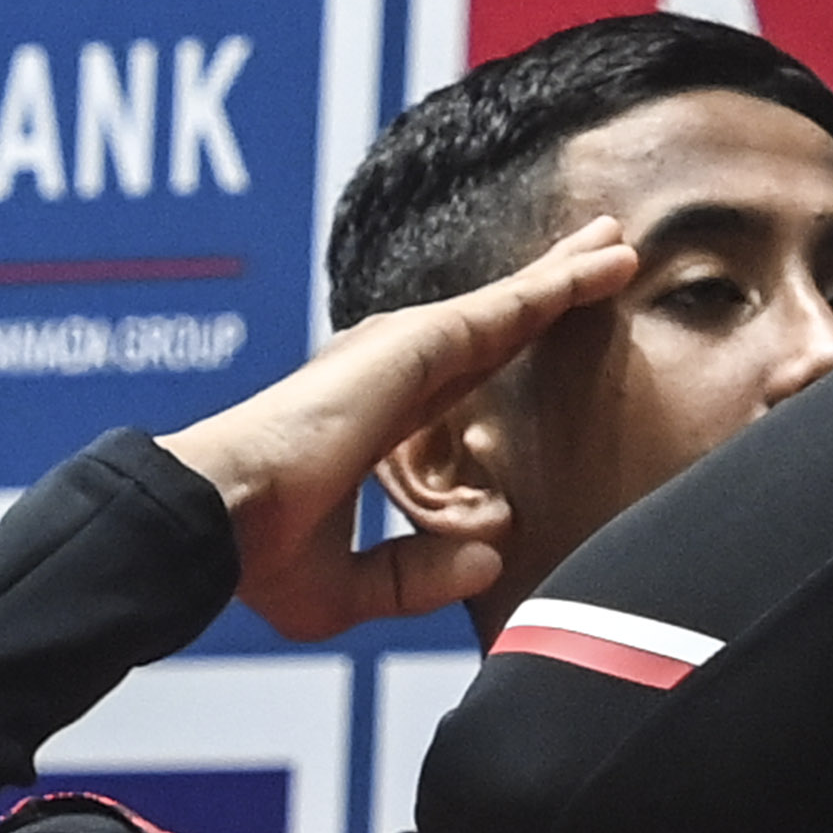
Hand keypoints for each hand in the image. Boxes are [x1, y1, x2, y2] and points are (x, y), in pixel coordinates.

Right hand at [160, 219, 644, 636]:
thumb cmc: (252, 553)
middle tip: (593, 258)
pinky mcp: (417, 345)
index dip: (499, 354)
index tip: (537, 337)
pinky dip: (562, 283)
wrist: (217, 520)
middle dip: (540, 292)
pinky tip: (607, 263)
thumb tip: (490, 556)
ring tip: (615, 244)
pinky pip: (511, 308)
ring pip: (507, 306)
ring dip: (562, 275)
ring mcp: (399, 354)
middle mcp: (383, 375)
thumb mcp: (347, 588)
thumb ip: (417, 575)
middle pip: (488, 325)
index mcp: (366, 423)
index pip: (454, 381)